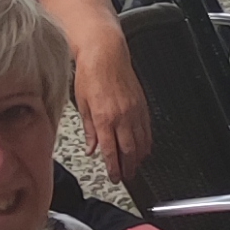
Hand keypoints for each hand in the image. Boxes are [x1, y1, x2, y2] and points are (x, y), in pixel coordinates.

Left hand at [70, 19, 151, 183]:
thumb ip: (89, 129)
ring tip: (135, 166)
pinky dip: (146, 141)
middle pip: (128, 150)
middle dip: (128, 167)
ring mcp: (134, 110)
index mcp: (104, 117)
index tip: (114, 177)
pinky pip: (147, 129)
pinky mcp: (142, 104)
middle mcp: (121, 116)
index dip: (114, 168)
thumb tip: (92, 147)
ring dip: (138, 157)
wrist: (105, 52)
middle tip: (126, 176)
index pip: (110, 151)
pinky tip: (144, 148)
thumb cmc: (90, 73)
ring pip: (141, 141)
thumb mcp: (82, 103)